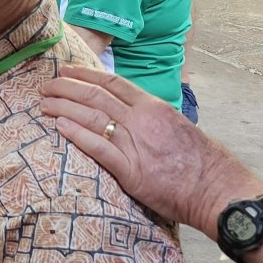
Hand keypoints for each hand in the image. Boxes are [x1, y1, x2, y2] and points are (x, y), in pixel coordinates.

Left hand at [41, 66, 262, 233]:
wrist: (218, 190)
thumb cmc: (203, 162)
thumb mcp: (178, 126)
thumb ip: (154, 117)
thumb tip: (135, 112)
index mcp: (153, 107)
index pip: (112, 83)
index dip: (85, 74)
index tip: (66, 71)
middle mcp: (141, 120)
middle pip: (95, 96)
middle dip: (66, 88)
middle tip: (45, 87)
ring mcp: (135, 144)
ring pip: (91, 117)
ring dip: (63, 108)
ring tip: (44, 104)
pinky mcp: (131, 170)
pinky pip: (98, 148)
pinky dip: (77, 135)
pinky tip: (59, 127)